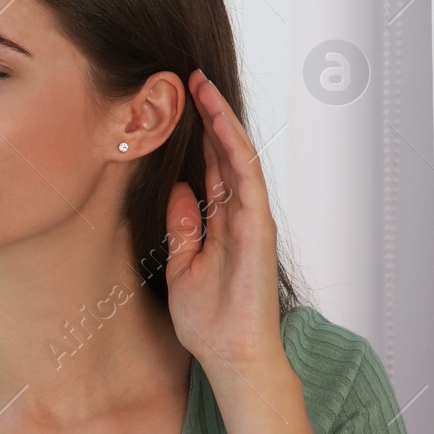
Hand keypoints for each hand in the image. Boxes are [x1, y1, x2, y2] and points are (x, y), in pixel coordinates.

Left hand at [163, 70, 284, 370]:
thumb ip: (182, 228)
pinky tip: (220, 126)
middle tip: (186, 78)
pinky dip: (235, 152)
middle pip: (223, 154)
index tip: (174, 105)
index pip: (208, 168)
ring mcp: (252, 220)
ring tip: (202, 87)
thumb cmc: (209, 319)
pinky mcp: (259, 230)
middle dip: (208, 115)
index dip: (194, 135)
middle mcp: (240, 215)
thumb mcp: (181, 265)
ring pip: (238, 158)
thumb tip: (176, 190)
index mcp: (221, 222)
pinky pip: (248, 182)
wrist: (230, 355)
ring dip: (221, 121)